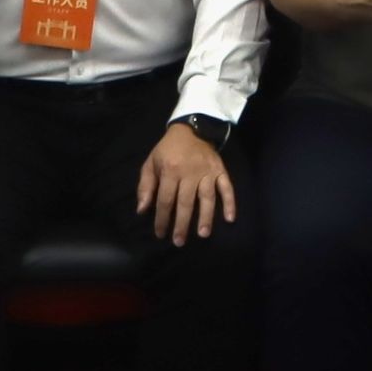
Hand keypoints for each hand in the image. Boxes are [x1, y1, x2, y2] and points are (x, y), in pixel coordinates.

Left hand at [135, 121, 236, 245]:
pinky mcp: (220, 170)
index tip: (160, 233)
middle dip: (181, 224)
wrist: (191, 128)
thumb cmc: (168, 149)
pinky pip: (227, 187)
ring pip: (207, 197)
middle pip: (185, 202)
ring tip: (202, 234)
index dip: (162, 218)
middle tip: (179, 242)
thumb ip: (146, 186)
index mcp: (170, 170)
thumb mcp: (151, 163)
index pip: (165, 199)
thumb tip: (142, 210)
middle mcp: (189, 172)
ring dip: (205, 216)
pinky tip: (230, 218)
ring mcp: (207, 171)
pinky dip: (230, 202)